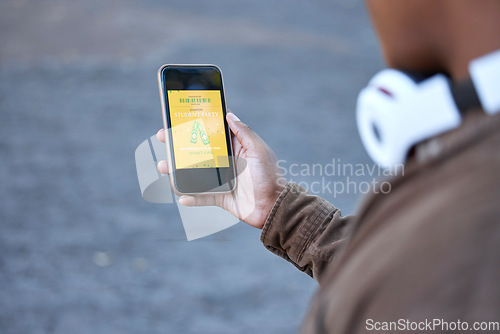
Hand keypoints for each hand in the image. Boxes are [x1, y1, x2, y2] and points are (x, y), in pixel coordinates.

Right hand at [156, 112, 285, 228]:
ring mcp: (221, 180)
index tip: (180, 117)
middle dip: (179, 145)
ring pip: (194, 173)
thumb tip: (229, 114)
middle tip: (163, 138)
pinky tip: (182, 196)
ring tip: (164, 167)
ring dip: (177, 171)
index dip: (197, 124)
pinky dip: (191, 197)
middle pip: (198, 151)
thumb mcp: (259, 151)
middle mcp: (226, 162)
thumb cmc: (271, 177)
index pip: (212, 132)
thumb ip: (244, 133)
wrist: (275, 207)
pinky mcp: (220, 197)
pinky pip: (202, 197)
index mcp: (235, 148)